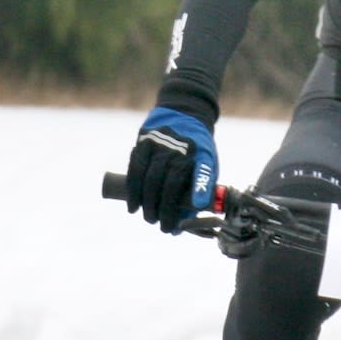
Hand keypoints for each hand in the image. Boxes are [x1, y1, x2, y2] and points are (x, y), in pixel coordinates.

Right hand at [126, 106, 217, 232]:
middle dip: (164, 209)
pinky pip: (135, 169)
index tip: (192, 212)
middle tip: (163, 226)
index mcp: (200, 155)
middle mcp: (179, 149)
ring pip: (150, 178)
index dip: (197, 192)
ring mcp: (160, 145)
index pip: (198, 176)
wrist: (186, 113)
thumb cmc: (198, 148)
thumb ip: (200, 187)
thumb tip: (187, 221)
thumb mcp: (208, 163)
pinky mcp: (144, 143)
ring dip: (146, 203)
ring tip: (148, 218)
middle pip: (169, 184)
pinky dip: (132, 190)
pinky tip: (132, 206)